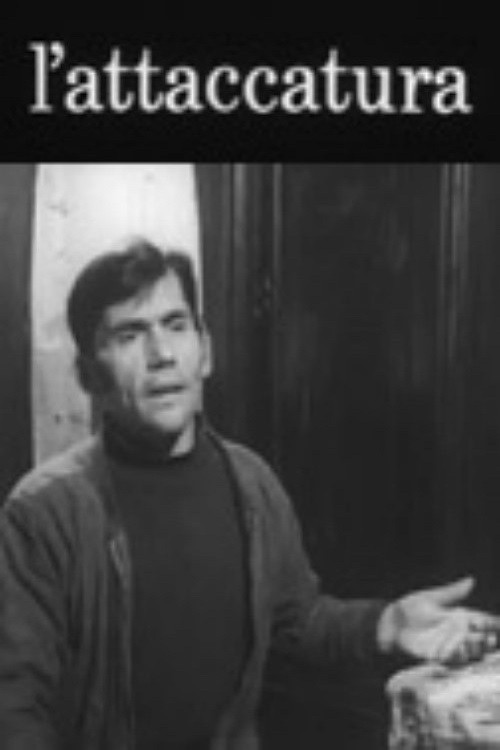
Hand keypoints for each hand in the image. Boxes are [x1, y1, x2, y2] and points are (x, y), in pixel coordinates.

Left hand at [377, 576, 499, 663]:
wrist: (391, 623)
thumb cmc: (411, 608)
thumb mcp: (432, 598)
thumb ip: (452, 592)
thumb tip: (471, 580)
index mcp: (459, 617)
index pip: (482, 621)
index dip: (491, 624)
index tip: (497, 624)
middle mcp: (457, 634)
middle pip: (480, 641)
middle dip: (487, 641)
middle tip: (490, 638)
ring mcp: (448, 646)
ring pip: (468, 652)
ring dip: (473, 649)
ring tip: (472, 643)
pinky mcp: (437, 657)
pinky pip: (450, 661)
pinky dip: (455, 657)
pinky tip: (457, 652)